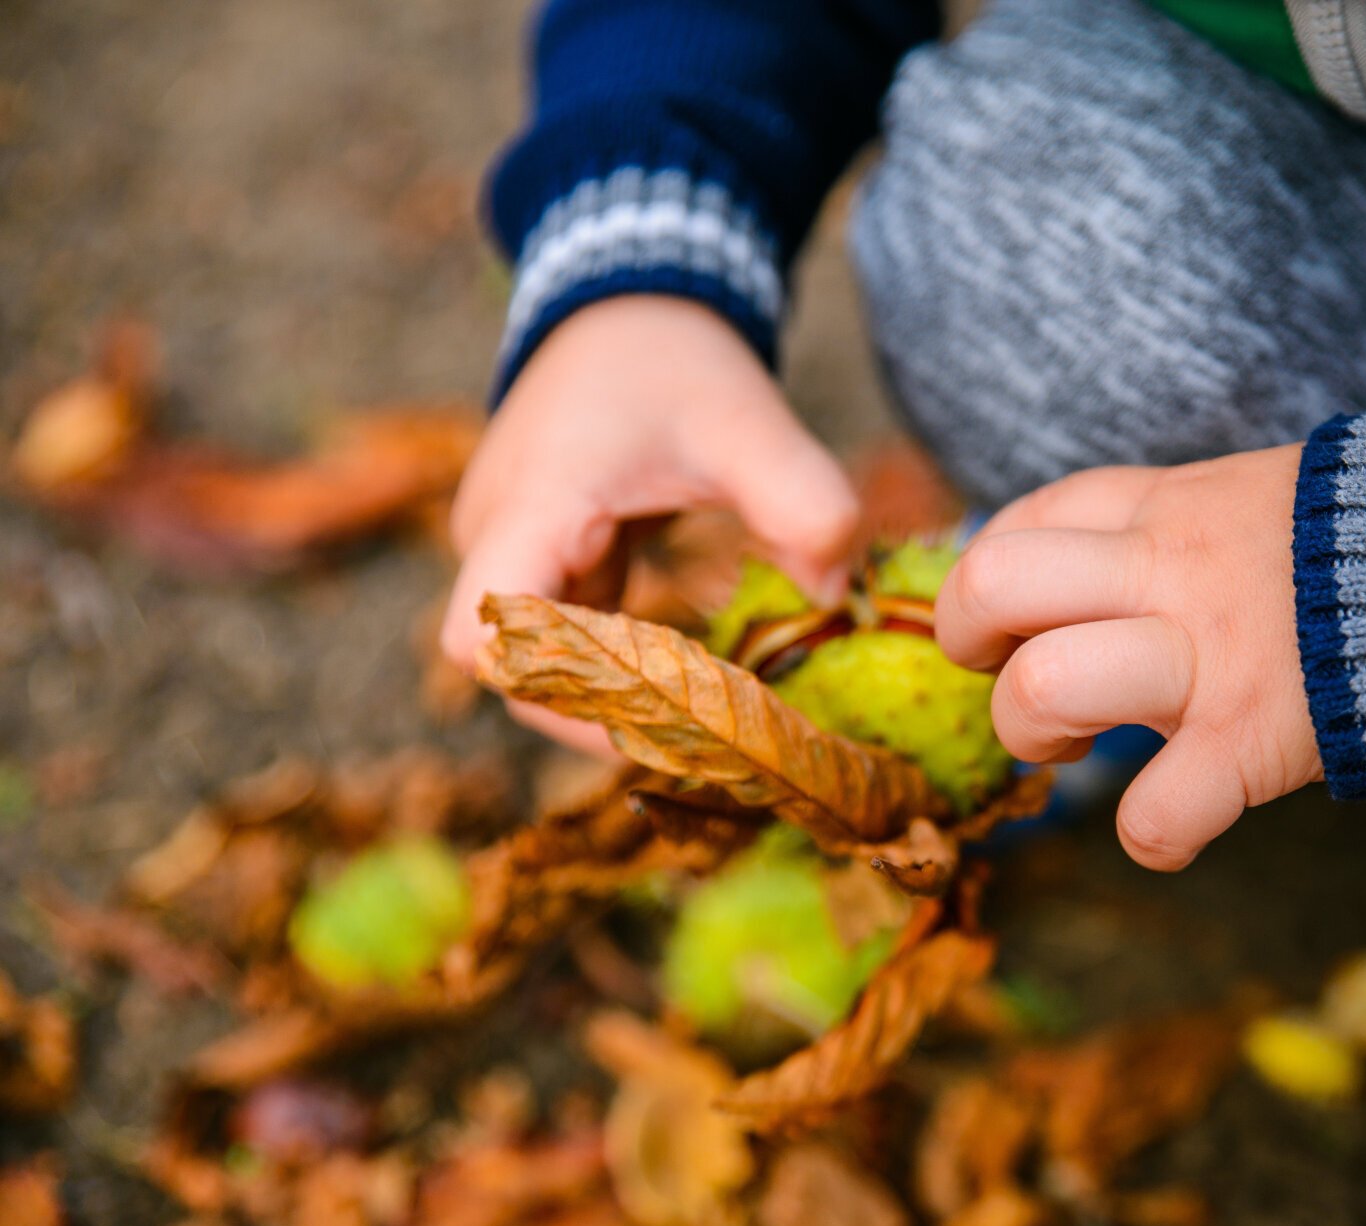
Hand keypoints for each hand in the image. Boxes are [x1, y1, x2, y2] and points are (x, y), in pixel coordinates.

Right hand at [441, 295, 857, 754]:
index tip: (651, 717)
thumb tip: (835, 598)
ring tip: (710, 723)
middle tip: (707, 744)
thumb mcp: (749, 422)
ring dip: (617, 695)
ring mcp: (514, 548)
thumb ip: (802, 502)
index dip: (556, 696)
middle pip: (517, 672)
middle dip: (605, 715)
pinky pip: (566, 633)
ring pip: (540, 660)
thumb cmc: (676, 358)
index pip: (484, 639)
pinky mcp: (544, 554)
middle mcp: (499, 535)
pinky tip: (696, 681)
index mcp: (532, 506)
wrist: (632, 294)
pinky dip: (624, 663)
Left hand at [936, 445, 1322, 869]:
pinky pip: (1154, 813)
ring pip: (1042, 688)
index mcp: (1163, 509)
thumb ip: (1166, 530)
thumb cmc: (1361, 549)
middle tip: (1009, 674)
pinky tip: (1177, 822)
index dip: (989, 578)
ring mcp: (1207, 655)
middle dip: (966, 641)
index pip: (1022, 521)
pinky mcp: (1253, 738)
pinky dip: (1154, 836)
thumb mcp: (1249, 499)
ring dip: (1032, 736)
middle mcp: (1167, 571)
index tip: (1015, 621)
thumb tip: (1087, 573)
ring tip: (1076, 747)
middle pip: (993, 581)